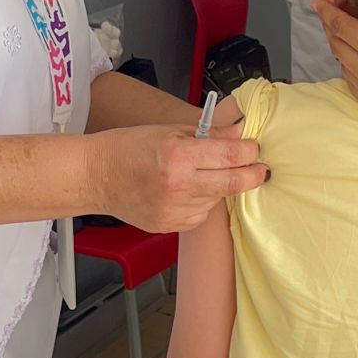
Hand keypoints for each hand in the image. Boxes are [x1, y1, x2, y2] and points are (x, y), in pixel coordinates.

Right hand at [87, 123, 267, 232]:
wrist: (96, 176)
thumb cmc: (128, 148)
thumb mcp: (169, 131)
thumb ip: (208, 135)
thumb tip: (239, 135)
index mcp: (178, 156)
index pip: (230, 155)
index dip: (250, 151)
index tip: (255, 149)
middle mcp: (178, 186)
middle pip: (232, 184)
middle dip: (253, 175)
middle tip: (261, 169)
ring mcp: (174, 210)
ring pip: (217, 200)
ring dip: (220, 187)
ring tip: (201, 174)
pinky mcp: (169, 226)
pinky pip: (200, 215)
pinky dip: (201, 202)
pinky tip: (186, 190)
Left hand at [313, 0, 357, 126]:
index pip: (341, 25)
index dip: (327, 11)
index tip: (319, 1)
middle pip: (336, 44)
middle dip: (332, 26)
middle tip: (332, 13)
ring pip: (340, 64)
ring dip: (340, 47)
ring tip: (348, 33)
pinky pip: (350, 83)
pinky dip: (350, 68)